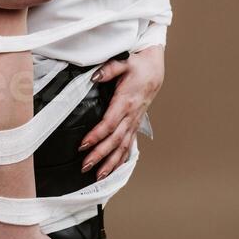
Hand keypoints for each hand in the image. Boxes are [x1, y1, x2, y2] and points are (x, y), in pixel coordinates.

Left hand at [78, 46, 164, 177]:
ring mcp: (134, 121)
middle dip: (100, 155)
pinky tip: (114, 169)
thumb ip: (109, 69)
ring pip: (123, 147)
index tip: (83, 144)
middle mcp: (131, 115)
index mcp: (126, 101)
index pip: (109, 123)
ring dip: (111, 163)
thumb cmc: (138, 66)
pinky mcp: (135, 124)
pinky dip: (122, 159)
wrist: (154, 69)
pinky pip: (129, 145)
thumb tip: (94, 76)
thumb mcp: (124, 62)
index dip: (96, 135)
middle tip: (85, 166)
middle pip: (115, 140)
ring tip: (98, 176)